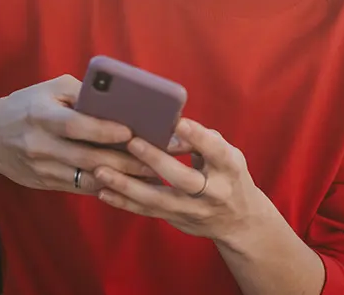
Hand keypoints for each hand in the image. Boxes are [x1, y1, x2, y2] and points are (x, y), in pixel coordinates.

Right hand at [0, 75, 159, 194]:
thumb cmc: (26, 106)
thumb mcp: (49, 89)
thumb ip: (81, 92)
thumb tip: (118, 99)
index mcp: (40, 116)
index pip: (75, 126)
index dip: (104, 130)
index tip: (131, 132)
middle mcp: (40, 145)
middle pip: (87, 157)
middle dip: (124, 161)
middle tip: (155, 160)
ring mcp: (41, 169)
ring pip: (86, 178)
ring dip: (121, 179)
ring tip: (150, 175)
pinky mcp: (45, 184)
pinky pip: (79, 188)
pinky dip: (105, 187)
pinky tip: (128, 185)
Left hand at [93, 118, 279, 244]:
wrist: (240, 221)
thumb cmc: (228, 176)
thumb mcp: (226, 155)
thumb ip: (202, 139)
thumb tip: (171, 123)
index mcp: (230, 169)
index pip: (216, 152)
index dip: (198, 137)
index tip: (178, 122)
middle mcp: (214, 192)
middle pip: (184, 179)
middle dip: (157, 161)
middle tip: (132, 142)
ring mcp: (193, 210)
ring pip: (158, 199)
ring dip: (127, 185)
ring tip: (102, 170)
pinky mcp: (176, 220)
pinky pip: (147, 211)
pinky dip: (124, 202)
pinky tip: (103, 191)